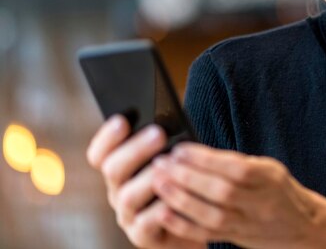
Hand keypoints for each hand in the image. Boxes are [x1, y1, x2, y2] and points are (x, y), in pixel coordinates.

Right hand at [86, 115, 202, 248]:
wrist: (194, 219)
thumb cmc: (182, 181)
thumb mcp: (172, 159)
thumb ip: (164, 144)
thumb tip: (166, 120)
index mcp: (121, 169)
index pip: (100, 153)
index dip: (107, 137)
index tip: (122, 120)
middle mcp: (119, 190)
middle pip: (113, 169)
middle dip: (135, 149)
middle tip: (159, 133)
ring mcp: (128, 215)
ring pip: (127, 196)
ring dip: (149, 178)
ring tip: (170, 164)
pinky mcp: (142, 236)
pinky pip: (145, 224)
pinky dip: (158, 210)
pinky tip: (173, 199)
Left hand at [151, 144, 325, 248]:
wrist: (303, 226)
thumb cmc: (279, 190)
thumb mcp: (267, 168)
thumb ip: (237, 163)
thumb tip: (197, 153)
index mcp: (269, 177)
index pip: (235, 167)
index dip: (205, 158)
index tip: (179, 148)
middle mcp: (261, 202)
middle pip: (221, 191)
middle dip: (187, 177)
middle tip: (160, 164)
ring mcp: (249, 223)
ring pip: (212, 215)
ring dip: (180, 199)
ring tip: (158, 183)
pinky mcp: (237, 239)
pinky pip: (207, 234)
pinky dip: (183, 224)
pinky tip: (164, 213)